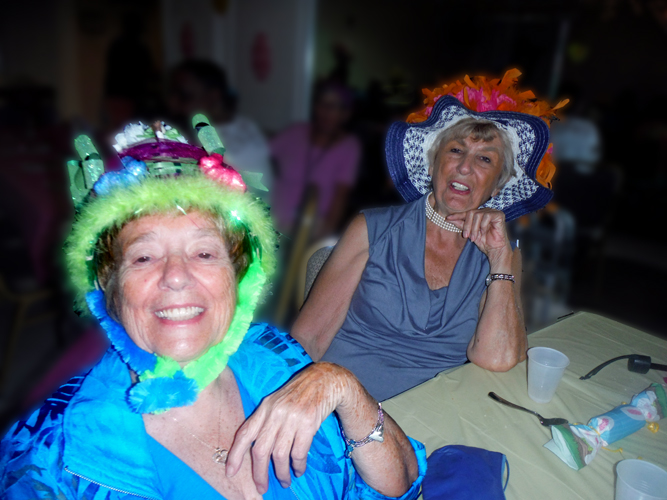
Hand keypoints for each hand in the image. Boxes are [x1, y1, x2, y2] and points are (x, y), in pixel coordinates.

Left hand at [225, 362, 351, 492]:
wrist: (324, 380)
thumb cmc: (299, 393)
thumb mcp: (277, 402)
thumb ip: (266, 421)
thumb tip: (257, 451)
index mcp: (264, 407)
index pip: (245, 433)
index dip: (235, 454)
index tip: (230, 472)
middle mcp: (275, 412)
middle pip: (261, 450)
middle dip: (259, 473)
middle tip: (262, 487)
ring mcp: (292, 417)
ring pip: (280, 454)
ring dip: (281, 472)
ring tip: (284, 481)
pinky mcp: (308, 423)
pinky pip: (298, 452)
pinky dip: (298, 465)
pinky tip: (299, 470)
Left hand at [446, 208, 511, 267]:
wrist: (495, 250)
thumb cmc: (484, 242)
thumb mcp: (469, 233)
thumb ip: (461, 225)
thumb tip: (449, 218)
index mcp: (478, 214)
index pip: (466, 213)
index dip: (457, 215)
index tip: (447, 219)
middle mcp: (485, 211)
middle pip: (471, 213)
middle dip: (467, 225)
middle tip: (466, 236)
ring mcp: (492, 212)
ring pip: (477, 214)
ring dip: (474, 228)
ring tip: (474, 237)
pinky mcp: (499, 215)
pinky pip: (487, 216)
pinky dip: (483, 225)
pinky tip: (484, 231)